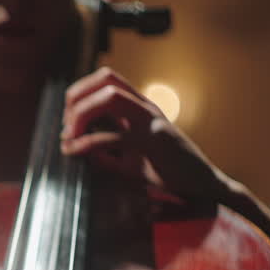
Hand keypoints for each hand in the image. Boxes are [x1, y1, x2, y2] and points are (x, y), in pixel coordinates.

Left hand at [60, 67, 269, 234]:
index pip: (106, 80)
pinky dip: (88, 143)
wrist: (203, 189)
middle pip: (105, 80)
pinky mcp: (155, 141)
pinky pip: (115, 134)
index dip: (80, 93)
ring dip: (81, 114)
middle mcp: (146, 108)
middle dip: (77, 99)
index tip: (68, 121)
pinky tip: (76, 152)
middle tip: (66, 128)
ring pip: (109, 97)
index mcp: (141, 108)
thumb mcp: (129, 160)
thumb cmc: (167, 175)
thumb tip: (74, 148)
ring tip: (70, 139)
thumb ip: (105, 150)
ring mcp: (152, 121)